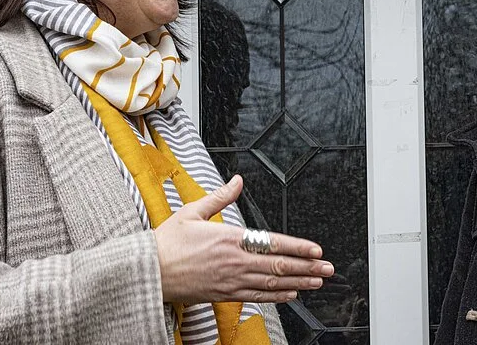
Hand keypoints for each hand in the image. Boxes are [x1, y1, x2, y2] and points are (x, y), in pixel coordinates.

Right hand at [154, 175, 334, 303]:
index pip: (273, 243)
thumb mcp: (193, 212)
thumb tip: (237, 181)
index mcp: (230, 238)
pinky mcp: (224, 294)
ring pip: (272, 283)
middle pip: (279, 266)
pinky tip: (291, 294)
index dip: (298, 248)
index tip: (316, 250)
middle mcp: (234, 261)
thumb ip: (220, 197)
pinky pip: (257, 296)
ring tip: (317, 282)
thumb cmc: (167, 243)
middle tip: (328, 269)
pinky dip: (277, 296)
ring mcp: (230, 280)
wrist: (148, 272)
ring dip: (298, 282)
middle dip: (307, 267)